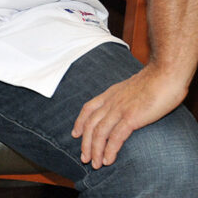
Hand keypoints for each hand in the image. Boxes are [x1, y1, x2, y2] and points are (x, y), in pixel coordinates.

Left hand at [72, 64, 188, 168]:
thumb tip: (127, 105)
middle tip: (85, 158)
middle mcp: (110, 102)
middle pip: (90, 125)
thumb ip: (125, 97)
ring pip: (99, 133)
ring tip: (95, 164)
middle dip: (85, 143)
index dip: (79, 122)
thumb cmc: (155, 81)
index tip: (75, 134)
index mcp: (110, 94)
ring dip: (95, 151)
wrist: (165, 74)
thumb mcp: (132, 88)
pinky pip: (115, 137)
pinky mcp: (131, 117)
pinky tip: (108, 160)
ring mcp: (119, 109)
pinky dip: (110, 150)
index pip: (88, 109)